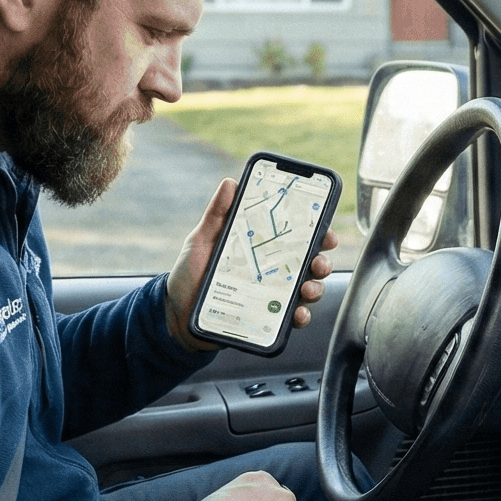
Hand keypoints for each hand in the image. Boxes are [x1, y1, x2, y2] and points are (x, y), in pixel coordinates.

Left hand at [165, 177, 341, 349]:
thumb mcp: (201, 241)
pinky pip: (292, 317)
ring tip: (307, 289)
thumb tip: (230, 183)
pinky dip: (301, 316)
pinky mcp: (267, 318)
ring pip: (308, 289)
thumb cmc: (189, 275)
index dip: (317, 232)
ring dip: (316, 288)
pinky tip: (297, 312)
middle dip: (322, 261)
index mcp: (261, 248)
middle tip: (317, 262)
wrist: (175, 314)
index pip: (296, 237)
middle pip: (310, 263)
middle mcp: (272, 272)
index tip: (324, 231)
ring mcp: (272, 295)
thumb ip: (217, 214)